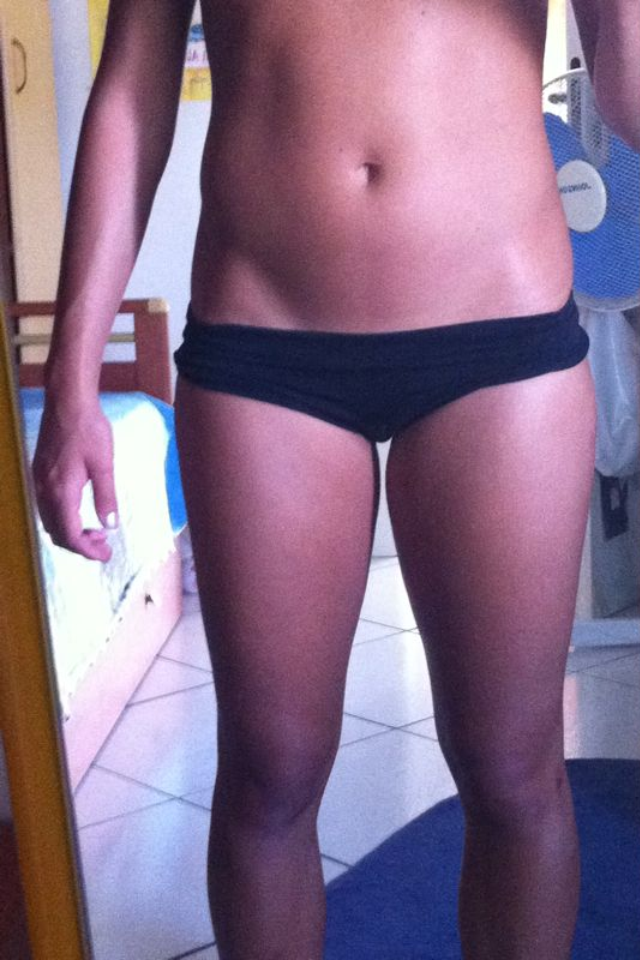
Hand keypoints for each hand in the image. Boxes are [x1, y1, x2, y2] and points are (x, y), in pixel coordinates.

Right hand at [32, 397, 118, 561]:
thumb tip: (110, 525)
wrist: (67, 401)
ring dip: (70, 532)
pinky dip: (62, 518)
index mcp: (61, 491)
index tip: (106, 555)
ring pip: (49, 521)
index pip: (70, 535)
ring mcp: (38, 481)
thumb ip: (106, 497)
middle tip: (104, 544)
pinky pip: (46, 507)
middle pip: (57, 533)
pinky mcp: (39, 473)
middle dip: (79, 544)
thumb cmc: (89, 430)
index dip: (87, 550)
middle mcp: (44, 490)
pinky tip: (79, 511)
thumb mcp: (104, 465)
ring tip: (96, 529)